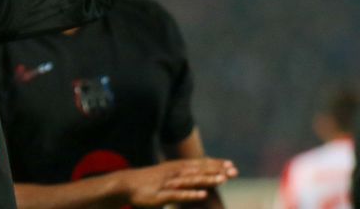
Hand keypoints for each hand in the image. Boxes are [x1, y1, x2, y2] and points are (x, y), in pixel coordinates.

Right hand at [113, 158, 236, 206]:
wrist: (125, 184)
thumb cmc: (147, 182)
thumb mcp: (166, 176)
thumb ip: (180, 177)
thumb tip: (194, 179)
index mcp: (176, 167)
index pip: (199, 164)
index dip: (215, 164)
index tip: (231, 165)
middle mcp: (174, 172)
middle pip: (199, 170)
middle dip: (217, 170)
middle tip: (235, 170)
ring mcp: (168, 183)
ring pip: (191, 181)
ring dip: (207, 180)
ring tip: (223, 179)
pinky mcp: (161, 195)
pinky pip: (178, 195)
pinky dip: (191, 195)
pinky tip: (202, 195)